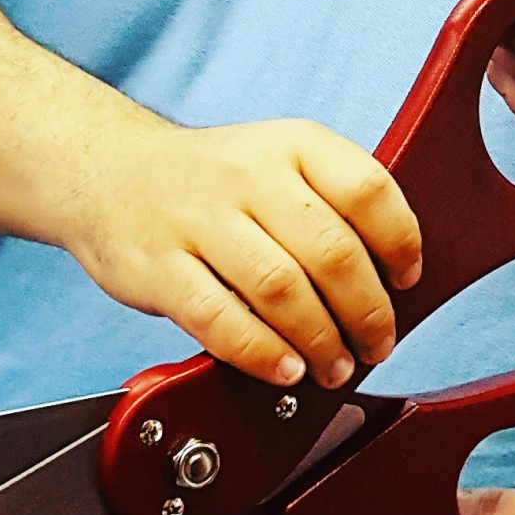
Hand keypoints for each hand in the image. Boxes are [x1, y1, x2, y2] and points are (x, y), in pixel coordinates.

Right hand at [67, 119, 421, 389]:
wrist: (107, 171)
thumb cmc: (213, 181)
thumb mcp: (277, 159)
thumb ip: (330, 203)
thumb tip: (390, 277)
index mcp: (291, 144)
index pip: (368, 188)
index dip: (400, 242)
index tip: (407, 279)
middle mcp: (247, 174)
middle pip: (331, 250)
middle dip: (366, 311)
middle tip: (377, 343)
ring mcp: (198, 218)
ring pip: (280, 287)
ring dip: (319, 340)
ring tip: (333, 366)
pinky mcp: (157, 266)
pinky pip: (218, 318)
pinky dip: (260, 352)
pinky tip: (284, 370)